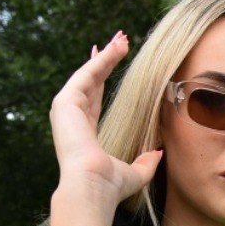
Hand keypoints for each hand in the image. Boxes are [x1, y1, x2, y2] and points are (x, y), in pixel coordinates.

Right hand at [49, 31, 162, 205]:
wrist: (93, 187)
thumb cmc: (111, 185)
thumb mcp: (135, 172)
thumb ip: (146, 162)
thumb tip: (159, 153)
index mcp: (84, 131)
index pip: (93, 96)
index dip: (103, 76)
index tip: (111, 56)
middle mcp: (72, 117)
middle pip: (90, 79)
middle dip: (105, 58)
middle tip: (120, 39)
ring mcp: (66, 109)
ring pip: (88, 73)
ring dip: (105, 55)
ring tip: (122, 38)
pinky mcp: (65, 102)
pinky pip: (85, 75)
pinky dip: (100, 60)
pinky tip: (114, 48)